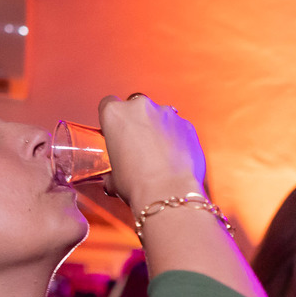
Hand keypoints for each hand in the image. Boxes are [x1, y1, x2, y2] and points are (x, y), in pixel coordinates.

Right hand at [97, 94, 204, 209]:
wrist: (168, 193)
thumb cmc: (139, 184)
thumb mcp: (113, 177)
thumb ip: (113, 167)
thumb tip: (114, 178)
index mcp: (115, 114)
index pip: (108, 104)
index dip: (113, 120)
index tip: (117, 131)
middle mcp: (140, 107)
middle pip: (136, 108)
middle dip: (138, 123)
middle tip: (139, 147)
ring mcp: (166, 113)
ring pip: (160, 116)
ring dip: (159, 130)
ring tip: (159, 155)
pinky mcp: (187, 124)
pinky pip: (179, 128)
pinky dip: (177, 138)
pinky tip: (175, 158)